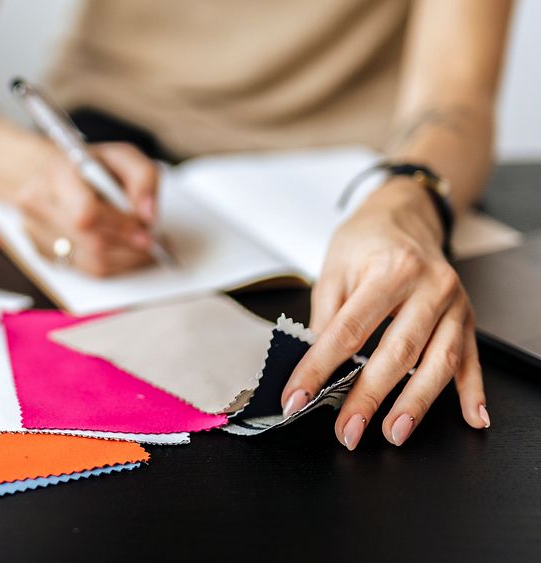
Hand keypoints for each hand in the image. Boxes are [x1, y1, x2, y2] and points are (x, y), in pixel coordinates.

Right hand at [16, 142, 157, 276]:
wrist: (50, 174)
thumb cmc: (89, 166)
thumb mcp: (122, 156)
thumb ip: (143, 178)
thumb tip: (149, 215)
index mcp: (58, 173)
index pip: (87, 213)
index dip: (121, 227)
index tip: (147, 232)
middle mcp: (39, 202)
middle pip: (92, 242)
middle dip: (131, 246)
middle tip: (154, 241)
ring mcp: (35, 231)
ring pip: (92, 262)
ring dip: (126, 259)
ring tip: (143, 246)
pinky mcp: (42, 253)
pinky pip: (86, 270)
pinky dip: (112, 264)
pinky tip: (123, 251)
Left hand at [280, 179, 489, 449]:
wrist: (406, 214)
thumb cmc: (366, 242)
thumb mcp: (333, 268)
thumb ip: (325, 317)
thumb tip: (311, 366)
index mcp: (390, 270)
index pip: (348, 330)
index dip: (319, 368)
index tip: (297, 398)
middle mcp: (429, 286)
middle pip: (397, 351)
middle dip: (370, 397)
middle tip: (347, 431)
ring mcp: (454, 304)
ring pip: (439, 361)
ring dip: (416, 403)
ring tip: (394, 433)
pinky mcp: (468, 318)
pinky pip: (472, 359)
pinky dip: (473, 392)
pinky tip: (472, 418)